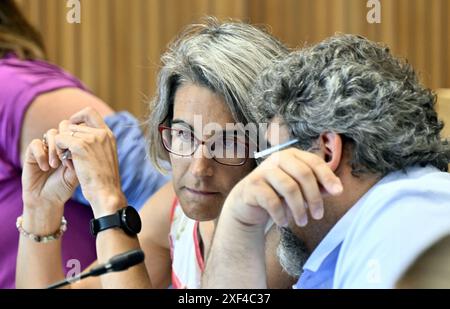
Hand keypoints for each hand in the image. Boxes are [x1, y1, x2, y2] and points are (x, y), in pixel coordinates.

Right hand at [21, 130, 78, 233]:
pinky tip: (45, 168)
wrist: (47, 200)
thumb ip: (81, 158)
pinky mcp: (31, 152)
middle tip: (68, 159)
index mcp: (74, 146)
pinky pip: (36, 143)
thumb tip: (86, 144)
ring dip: (55, 148)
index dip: (78, 139)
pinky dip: (41, 154)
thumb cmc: (64, 187)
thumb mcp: (77, 172)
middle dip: (67, 141)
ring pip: (51, 133)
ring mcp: (46, 146)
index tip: (79, 157)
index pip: (77, 130)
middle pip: (64, 126)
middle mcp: (60, 143)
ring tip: (56, 165)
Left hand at [54, 107, 125, 216]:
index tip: (70, 129)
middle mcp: (102, 133)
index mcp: (109, 135)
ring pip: (64, 132)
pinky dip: (58, 151)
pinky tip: (64, 163)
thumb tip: (79, 135)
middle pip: (72, 124)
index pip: (90, 112)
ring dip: (62, 146)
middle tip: (68, 155)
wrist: (107, 193)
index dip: (77, 117)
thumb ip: (97, 144)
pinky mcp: (81, 146)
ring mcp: (92, 138)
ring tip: (68, 162)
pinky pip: (60, 140)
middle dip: (66, 138)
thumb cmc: (104, 181)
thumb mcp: (105, 157)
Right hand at [223, 148, 342, 228]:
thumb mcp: (300, 189)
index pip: (314, 162)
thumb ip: (318, 186)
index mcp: (292, 155)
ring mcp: (263, 171)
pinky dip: (281, 215)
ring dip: (299, 209)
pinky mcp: (252, 185)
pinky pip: (272, 201)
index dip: (327, 177)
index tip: (338, 193)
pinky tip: (284, 223)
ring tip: (302, 222)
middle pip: (304, 174)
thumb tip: (337, 189)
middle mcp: (277, 158)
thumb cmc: (278, 193)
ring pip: (289, 188)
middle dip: (314, 197)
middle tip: (318, 216)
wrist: (248, 202)